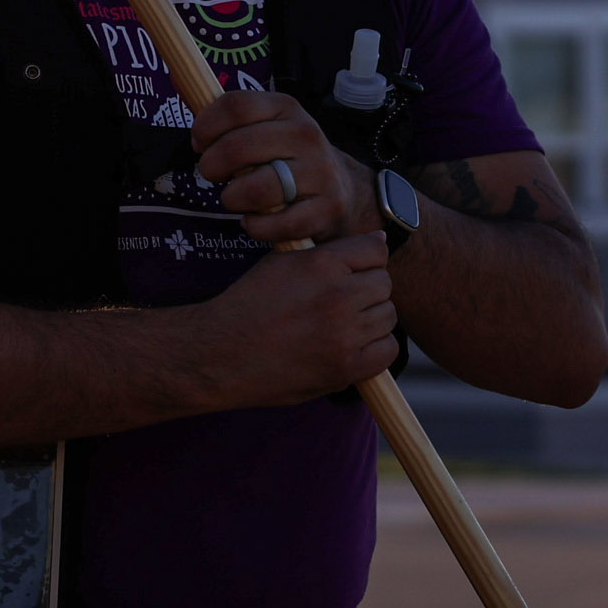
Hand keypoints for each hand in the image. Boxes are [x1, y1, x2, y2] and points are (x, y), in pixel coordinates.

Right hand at [190, 230, 399, 408]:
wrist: (218, 355)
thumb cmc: (248, 307)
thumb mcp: (281, 264)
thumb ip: (329, 253)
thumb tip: (378, 240)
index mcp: (321, 264)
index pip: (376, 250)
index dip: (366, 260)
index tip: (353, 273)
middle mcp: (337, 296)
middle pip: (384, 284)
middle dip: (366, 291)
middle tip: (341, 303)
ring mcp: (344, 334)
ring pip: (388, 316)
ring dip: (370, 320)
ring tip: (340, 327)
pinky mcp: (344, 368)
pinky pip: (386, 350)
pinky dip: (374, 349)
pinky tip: (349, 348)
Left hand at [192, 89, 370, 246]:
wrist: (345, 190)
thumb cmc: (289, 158)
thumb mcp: (268, 126)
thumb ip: (232, 117)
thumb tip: (182, 86)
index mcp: (287, 108)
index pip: (236, 105)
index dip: (206, 126)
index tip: (199, 143)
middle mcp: (306, 135)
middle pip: (238, 147)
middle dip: (211, 166)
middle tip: (213, 175)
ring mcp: (319, 173)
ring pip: (255, 189)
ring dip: (232, 199)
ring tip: (236, 199)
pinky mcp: (325, 210)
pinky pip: (276, 224)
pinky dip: (255, 227)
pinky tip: (254, 220)